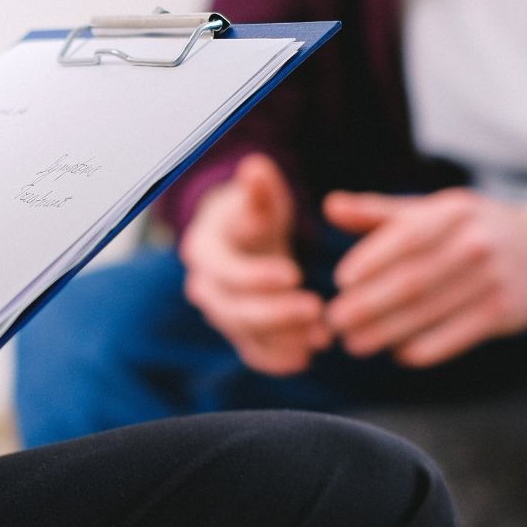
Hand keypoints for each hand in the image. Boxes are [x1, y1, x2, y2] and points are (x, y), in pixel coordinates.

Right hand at [179, 153, 330, 374]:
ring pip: (246, 335)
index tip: (293, 274)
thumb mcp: (258, 198)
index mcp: (203, 251)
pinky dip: (279, 359)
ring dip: (283, 338)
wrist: (244, 239)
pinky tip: (307, 357)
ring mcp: (221, 314)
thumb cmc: (252, 213)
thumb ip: (259, 190)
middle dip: (275, 314)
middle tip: (316, 309)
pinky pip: (254, 352)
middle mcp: (205, 288)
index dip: (256, 276)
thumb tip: (256, 168)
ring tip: (322, 335)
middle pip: (234, 310)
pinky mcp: (239, 333)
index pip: (225, 270)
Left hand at [323, 187, 526, 367]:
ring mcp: (494, 279)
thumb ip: (379, 212)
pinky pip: (457, 336)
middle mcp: (476, 243)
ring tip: (355, 344)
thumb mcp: (434, 210)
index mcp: (453, 212)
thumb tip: (329, 207)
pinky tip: (398, 353)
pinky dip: (425, 348)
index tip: (341, 281)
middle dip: (369, 305)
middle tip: (334, 323)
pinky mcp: (505, 312)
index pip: (406, 236)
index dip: (372, 260)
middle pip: (414, 279)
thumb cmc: (474, 228)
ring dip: (387, 332)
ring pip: (430, 311)